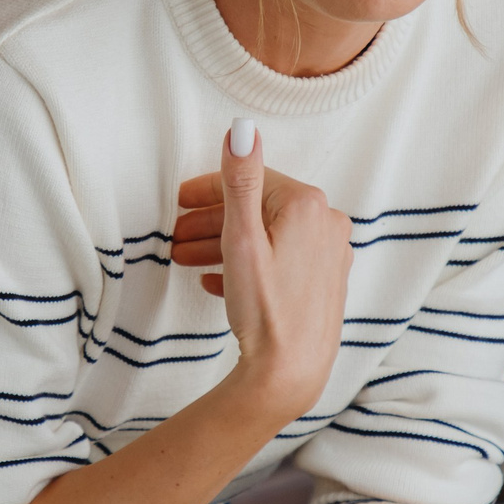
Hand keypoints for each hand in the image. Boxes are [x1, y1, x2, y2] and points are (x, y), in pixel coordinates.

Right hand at [171, 123, 352, 419]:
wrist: (290, 374)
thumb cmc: (266, 310)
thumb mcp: (242, 239)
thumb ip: (240, 181)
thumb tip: (242, 130)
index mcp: (309, 206)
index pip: (250, 182)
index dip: (207, 191)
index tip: (177, 202)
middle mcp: (327, 225)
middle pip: (258, 211)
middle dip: (211, 221)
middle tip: (175, 235)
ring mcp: (328, 256)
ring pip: (266, 238)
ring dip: (224, 244)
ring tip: (186, 259)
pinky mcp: (323, 284)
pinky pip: (279, 263)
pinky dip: (247, 265)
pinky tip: (218, 282)